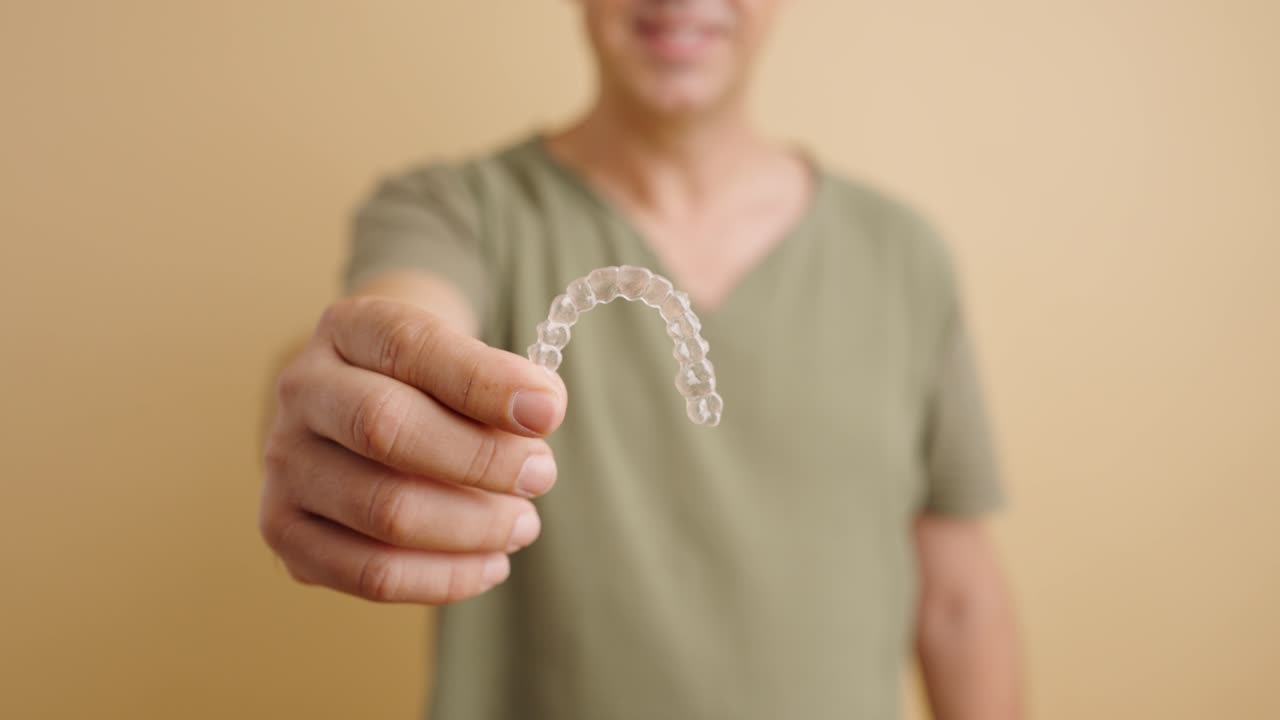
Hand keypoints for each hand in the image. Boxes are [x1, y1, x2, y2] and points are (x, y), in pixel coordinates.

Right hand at [259, 296, 566, 603]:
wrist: (362, 412)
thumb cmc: (431, 387)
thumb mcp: (461, 359)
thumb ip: (498, 380)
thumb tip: (541, 412)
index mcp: (347, 328)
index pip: (410, 347)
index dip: (483, 382)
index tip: (548, 412)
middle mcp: (302, 391)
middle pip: (386, 429)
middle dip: (481, 460)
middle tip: (540, 475)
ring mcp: (285, 464)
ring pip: (384, 511)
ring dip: (473, 526)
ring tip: (523, 524)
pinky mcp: (286, 532)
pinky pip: (370, 573)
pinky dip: (444, 578)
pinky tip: (491, 565)